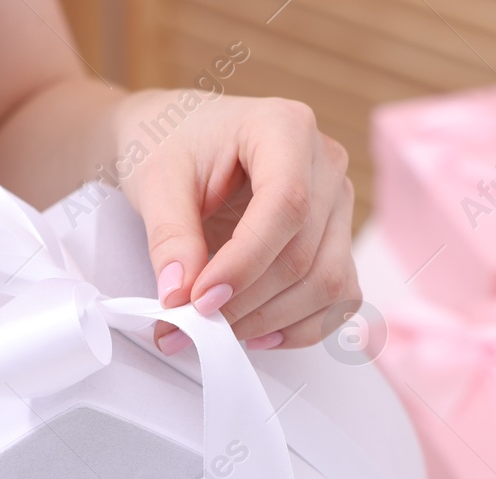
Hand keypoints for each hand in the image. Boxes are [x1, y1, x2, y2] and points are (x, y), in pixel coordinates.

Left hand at [114, 91, 358, 353]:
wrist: (177, 138)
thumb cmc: (171, 144)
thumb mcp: (156, 182)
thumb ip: (169, 237)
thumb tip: (180, 296)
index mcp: (285, 128)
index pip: (286, 205)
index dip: (245, 263)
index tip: (200, 300)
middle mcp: (325, 164)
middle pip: (304, 254)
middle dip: (246, 303)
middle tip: (190, 326)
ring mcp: (337, 205)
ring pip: (327, 283)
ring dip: (270, 320)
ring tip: (216, 330)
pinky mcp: (336, 241)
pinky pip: (339, 298)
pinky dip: (300, 327)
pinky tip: (255, 332)